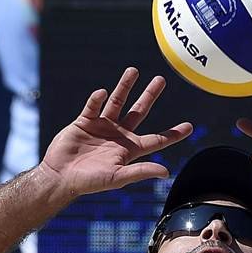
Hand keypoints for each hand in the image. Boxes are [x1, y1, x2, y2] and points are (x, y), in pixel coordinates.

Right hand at [41, 67, 192, 196]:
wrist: (61, 177)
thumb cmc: (90, 182)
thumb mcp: (118, 177)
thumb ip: (141, 171)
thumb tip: (166, 172)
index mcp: (130, 149)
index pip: (157, 139)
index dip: (174, 134)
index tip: (190, 126)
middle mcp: (119, 135)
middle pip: (139, 111)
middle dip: (150, 95)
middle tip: (161, 80)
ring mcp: (102, 126)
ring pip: (117, 101)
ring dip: (125, 86)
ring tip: (133, 71)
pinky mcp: (85, 122)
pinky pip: (93, 106)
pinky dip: (98, 99)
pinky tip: (102, 93)